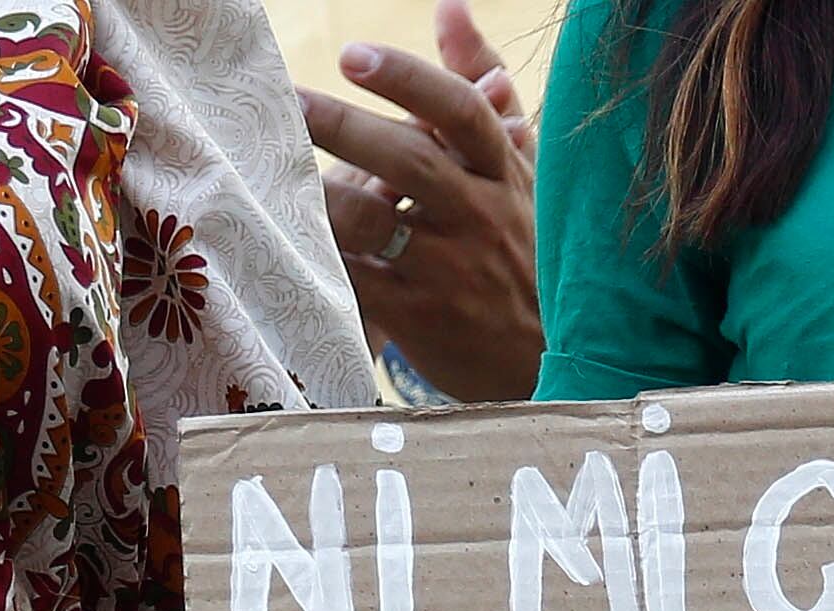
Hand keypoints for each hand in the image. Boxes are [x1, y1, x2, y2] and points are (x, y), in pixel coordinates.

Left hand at [300, 1, 542, 404]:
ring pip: (378, 223)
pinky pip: (364, 282)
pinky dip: (328, 259)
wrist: (551, 354)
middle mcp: (482, 215)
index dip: (406, 80)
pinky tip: (297, 239)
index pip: (458, 111)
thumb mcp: (520, 166)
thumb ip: (482, 87)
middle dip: (344, 126)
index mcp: (503, 169)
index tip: (354, 55)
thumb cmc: (525, 246)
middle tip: (291, 102)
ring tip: (282, 173)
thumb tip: (448, 8)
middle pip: (409, 160)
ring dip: (326, 195)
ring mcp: (453, 270)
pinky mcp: (426, 318)